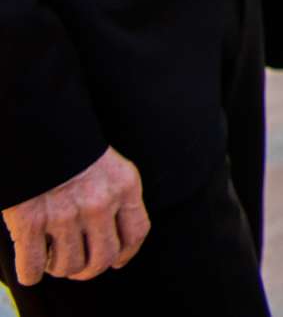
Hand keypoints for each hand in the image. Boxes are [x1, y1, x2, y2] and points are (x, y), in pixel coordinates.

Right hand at [4, 147, 147, 283]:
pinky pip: (33, 265)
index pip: (136, 233)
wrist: (37, 126)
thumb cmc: (72, 147)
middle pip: (103, 258)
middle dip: (89, 270)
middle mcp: (99, 203)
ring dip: (59, 269)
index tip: (115, 260)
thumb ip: (116, 196)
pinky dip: (31, 274)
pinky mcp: (30, 222)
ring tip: (52, 259)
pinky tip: (31, 270)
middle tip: (76, 267)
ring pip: (69, 265)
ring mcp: (64, 214)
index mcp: (124, 186)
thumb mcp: (110, 165)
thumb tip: (117, 241)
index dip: (125, 254)